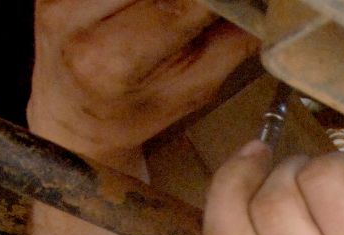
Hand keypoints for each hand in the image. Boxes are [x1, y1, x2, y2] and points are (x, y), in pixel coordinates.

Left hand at [29, 0, 256, 162]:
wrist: (72, 114)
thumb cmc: (137, 110)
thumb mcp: (196, 88)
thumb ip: (233, 41)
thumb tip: (270, 6)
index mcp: (111, 58)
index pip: (180, 3)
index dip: (221, 0)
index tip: (255, 1)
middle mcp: (75, 17)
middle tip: (215, 5)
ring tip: (190, 6)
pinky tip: (159, 3)